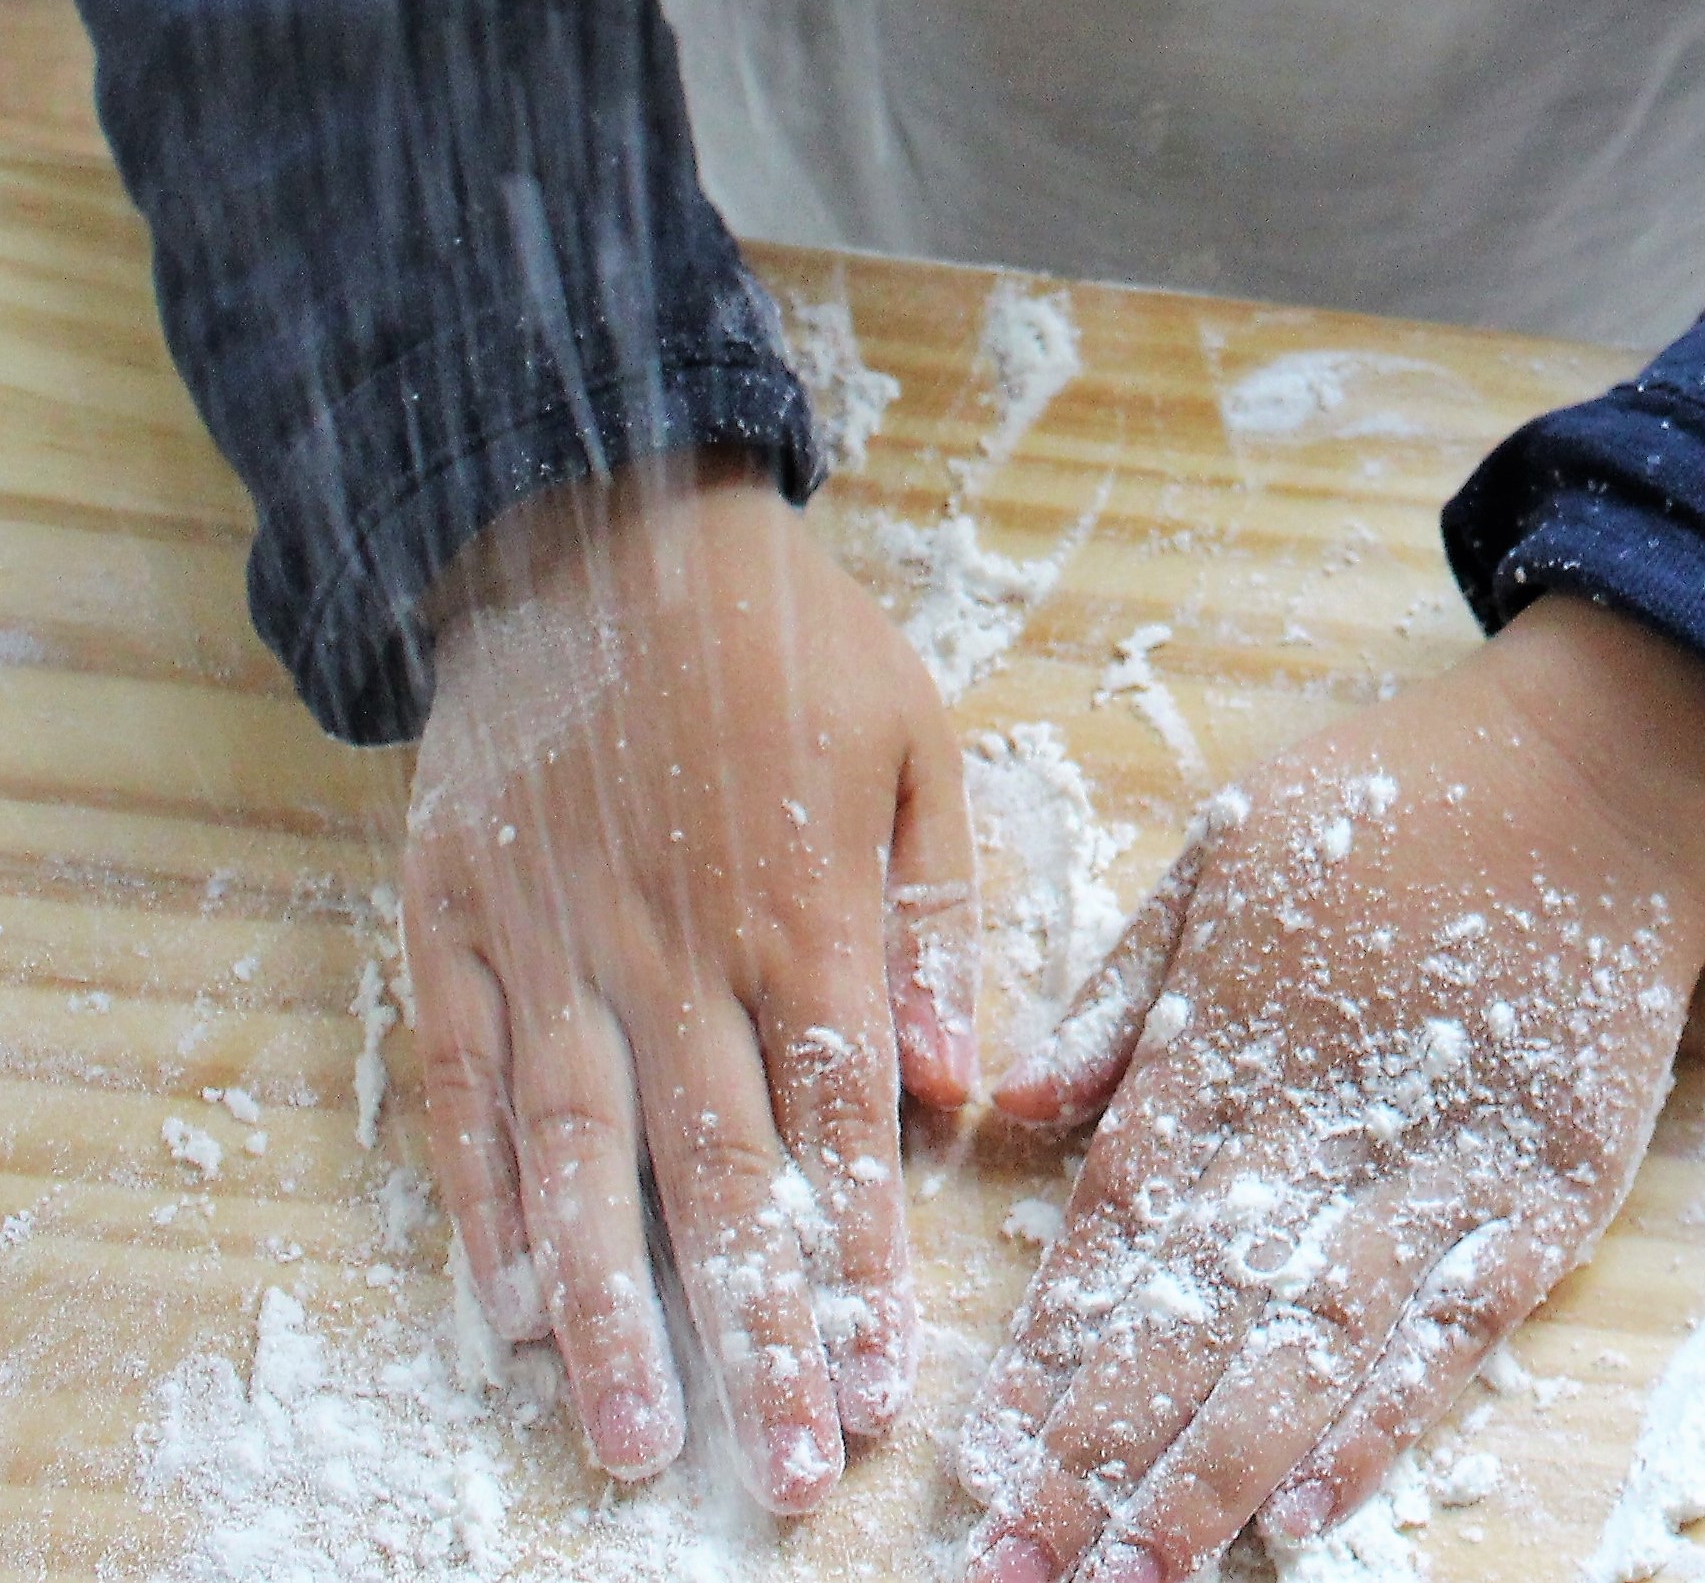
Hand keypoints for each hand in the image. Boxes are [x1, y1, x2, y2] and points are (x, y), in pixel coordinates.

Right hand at [401, 450, 978, 1512]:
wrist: (597, 525)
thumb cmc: (786, 641)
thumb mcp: (916, 743)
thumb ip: (940, 917)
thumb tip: (956, 1089)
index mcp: (803, 912)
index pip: (838, 1128)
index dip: (857, 1267)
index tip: (880, 1390)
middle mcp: (674, 952)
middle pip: (716, 1175)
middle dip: (752, 1334)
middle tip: (776, 1474)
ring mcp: (551, 944)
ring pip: (579, 1158)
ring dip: (605, 1310)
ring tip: (628, 1439)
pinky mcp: (453, 923)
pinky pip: (463, 1089)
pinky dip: (480, 1202)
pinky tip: (499, 1310)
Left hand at [956, 596, 1704, 1581]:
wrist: (1603, 775)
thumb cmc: (1400, 800)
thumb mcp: (1228, 850)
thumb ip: (1127, 990)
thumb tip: (1017, 1109)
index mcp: (1229, 1049)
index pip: (1114, 1237)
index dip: (1046, 1361)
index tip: (981, 1467)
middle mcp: (1321, 1129)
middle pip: (1190, 1322)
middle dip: (1098, 1460)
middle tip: (1021, 1576)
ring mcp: (1442, 1169)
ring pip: (1309, 1351)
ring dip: (1215, 1474)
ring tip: (1137, 1577)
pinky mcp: (1549, 1190)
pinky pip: (1453, 1331)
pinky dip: (1379, 1421)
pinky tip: (1304, 1509)